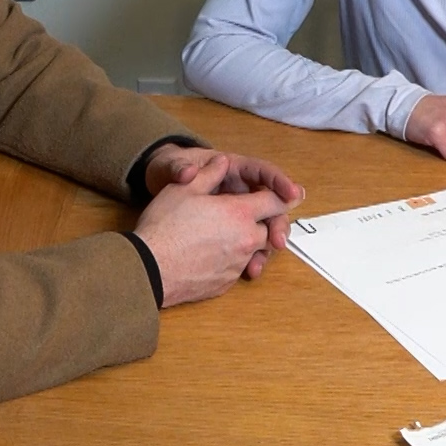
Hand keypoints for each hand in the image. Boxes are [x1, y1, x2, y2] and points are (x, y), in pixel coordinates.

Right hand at [135, 146, 304, 306]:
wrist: (150, 269)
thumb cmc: (165, 226)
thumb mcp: (184, 189)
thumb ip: (208, 174)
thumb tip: (221, 161)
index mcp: (240, 213)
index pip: (275, 201)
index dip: (285, 195)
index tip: (294, 194)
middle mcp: (246, 239)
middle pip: (267, 227)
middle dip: (261, 220)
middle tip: (244, 213)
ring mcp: (237, 264)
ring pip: (253, 249)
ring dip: (246, 240)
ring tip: (224, 234)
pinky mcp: (226, 283)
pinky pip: (237, 267)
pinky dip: (231, 258)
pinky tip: (212, 253)